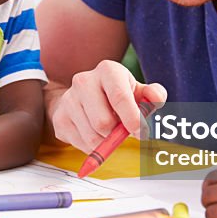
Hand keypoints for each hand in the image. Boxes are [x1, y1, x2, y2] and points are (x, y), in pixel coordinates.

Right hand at [50, 60, 166, 151]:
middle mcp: (84, 81)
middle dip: (116, 134)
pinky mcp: (60, 118)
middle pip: (103, 122)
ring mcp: (68, 99)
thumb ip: (154, 94)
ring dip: (106, 142)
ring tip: (108, 131)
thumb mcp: (137, 91)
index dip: (132, 119)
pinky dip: (93, 147)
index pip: (119, 97)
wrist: (83, 96)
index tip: (141, 133)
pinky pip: (81, 144)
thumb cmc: (117, 95)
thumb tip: (157, 98)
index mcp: (108, 70)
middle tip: (122, 132)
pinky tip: (95, 133)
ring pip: (92, 137)